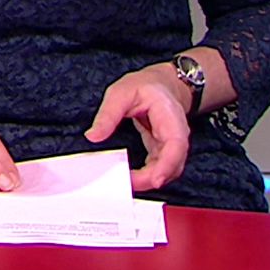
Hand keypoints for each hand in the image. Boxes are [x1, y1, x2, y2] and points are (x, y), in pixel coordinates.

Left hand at [86, 65, 191, 192]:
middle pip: (173, 164)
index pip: (176, 146)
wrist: (160, 85)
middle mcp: (176, 134)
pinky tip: (131, 179)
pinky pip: (159, 169)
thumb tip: (93, 136)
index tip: (155, 180)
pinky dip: (147, 177)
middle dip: (152, 178)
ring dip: (149, 180)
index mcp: (170, 117)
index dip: (167, 165)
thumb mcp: (121, 93)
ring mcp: (171, 145)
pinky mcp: (162, 151)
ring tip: (126, 183)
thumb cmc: (144, 87)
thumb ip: (108, 115)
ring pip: (167, 171)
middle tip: (127, 184)